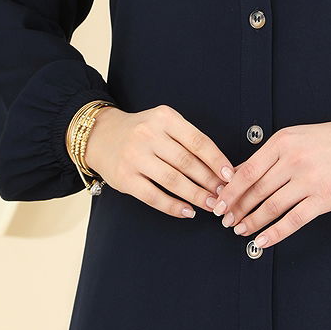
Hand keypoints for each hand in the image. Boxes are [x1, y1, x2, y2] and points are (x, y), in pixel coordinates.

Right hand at [84, 104, 231, 217]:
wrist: (100, 136)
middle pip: (187, 163)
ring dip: (196, 195)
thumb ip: (187, 139)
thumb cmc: (139, 131)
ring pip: (173, 181)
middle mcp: (148, 135)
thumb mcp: (163, 123)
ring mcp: (135, 157)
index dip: (216, 160)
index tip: (229, 175)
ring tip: (210, 204)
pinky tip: (187, 211)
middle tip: (224, 194)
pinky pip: (154, 196)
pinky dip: (173, 207)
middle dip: (210, 181)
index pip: (198, 141)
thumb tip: (218, 166)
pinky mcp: (125, 178)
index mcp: (164, 118)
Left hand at [211, 112, 330, 247]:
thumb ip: (268, 156)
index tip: (218, 203)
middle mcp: (293, 160)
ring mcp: (309, 180)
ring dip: (252, 222)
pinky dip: (275, 233)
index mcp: (282, 142)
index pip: (247, 171)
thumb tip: (238, 175)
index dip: (229, 191)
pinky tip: (262, 240)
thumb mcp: (294, 137)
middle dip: (237, 209)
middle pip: (255, 191)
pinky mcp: (324, 199)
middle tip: (226, 220)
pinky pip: (293, 220)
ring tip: (240, 230)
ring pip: (271, 207)